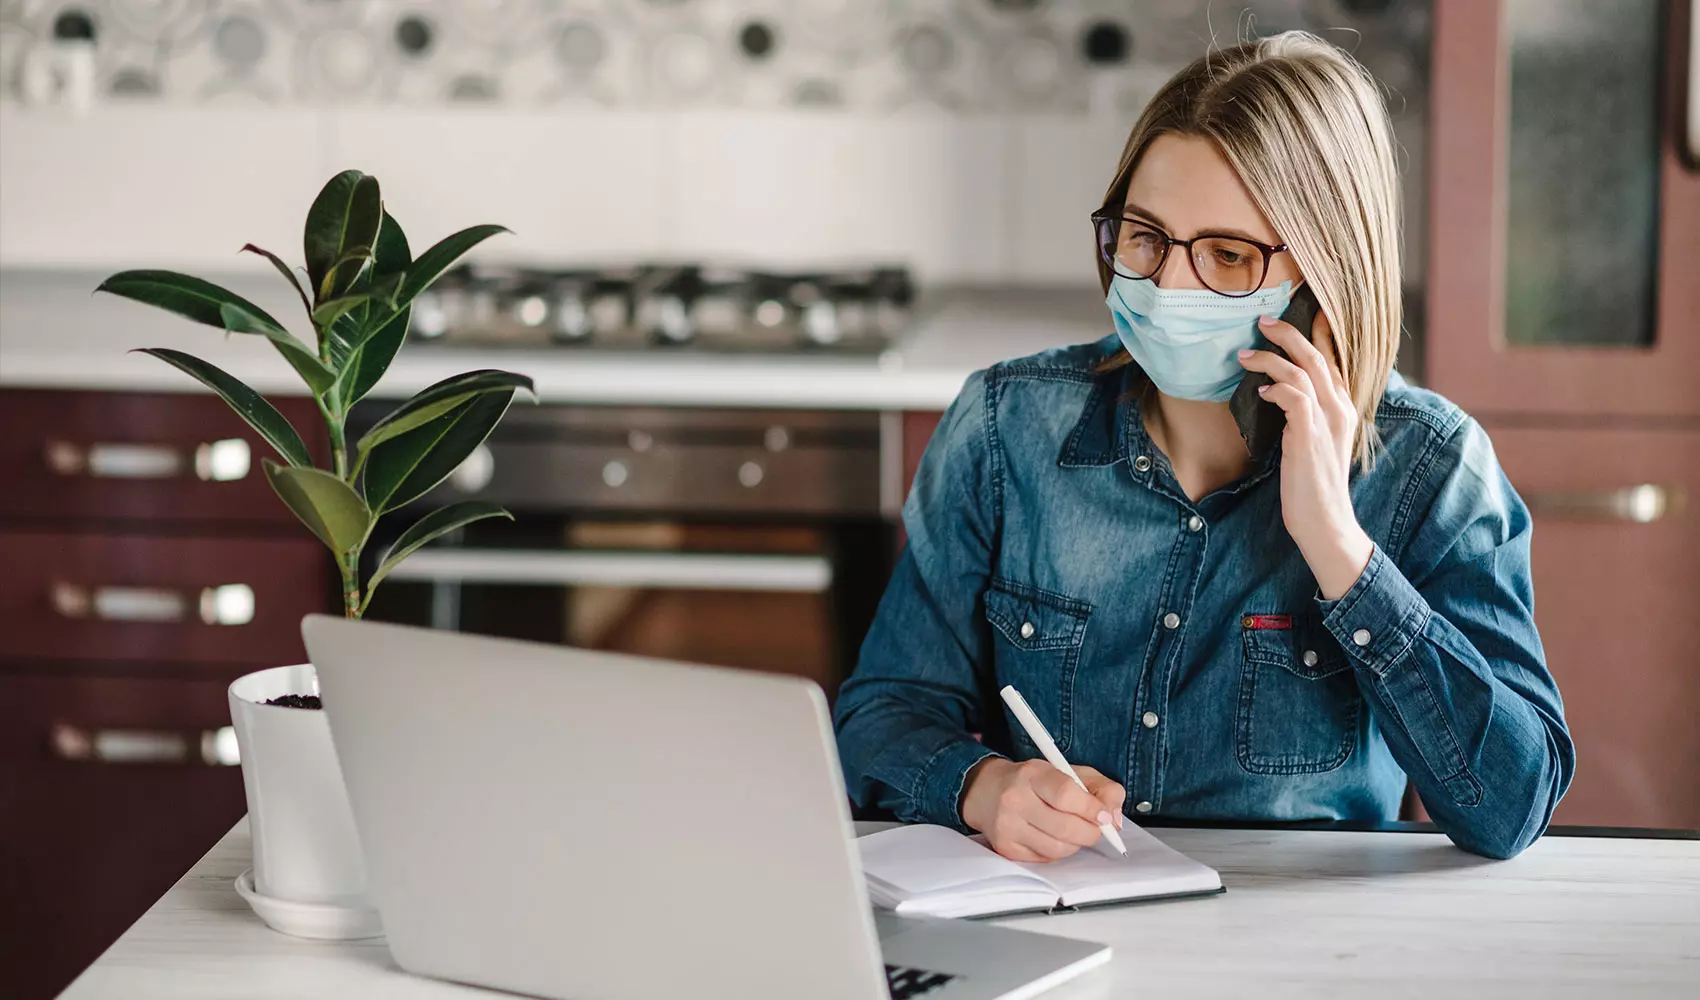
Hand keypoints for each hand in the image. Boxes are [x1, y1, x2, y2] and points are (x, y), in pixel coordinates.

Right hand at [959, 757, 1125, 862]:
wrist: (987, 791)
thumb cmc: (1033, 781)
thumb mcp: (1069, 772)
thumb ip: (1101, 788)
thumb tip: (1115, 819)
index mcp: (1032, 774)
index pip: (1065, 794)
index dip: (1091, 809)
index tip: (1105, 817)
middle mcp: (1015, 799)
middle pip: (1065, 827)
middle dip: (1090, 832)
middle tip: (1097, 828)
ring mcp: (1008, 826)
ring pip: (1058, 848)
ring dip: (1075, 844)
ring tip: (1072, 831)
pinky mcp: (1006, 848)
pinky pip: (1045, 858)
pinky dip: (1058, 851)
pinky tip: (1052, 836)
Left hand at [1237, 310, 1373, 600]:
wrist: (1325, 521)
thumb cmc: (1312, 485)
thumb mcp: (1312, 443)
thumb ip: (1303, 416)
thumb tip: (1277, 393)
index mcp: (1344, 409)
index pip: (1334, 360)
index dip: (1316, 334)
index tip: (1296, 314)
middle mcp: (1341, 409)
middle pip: (1319, 356)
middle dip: (1289, 333)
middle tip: (1263, 320)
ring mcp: (1327, 422)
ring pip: (1305, 371)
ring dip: (1271, 358)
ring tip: (1245, 354)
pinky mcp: (1310, 436)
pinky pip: (1295, 397)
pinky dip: (1276, 388)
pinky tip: (1260, 391)